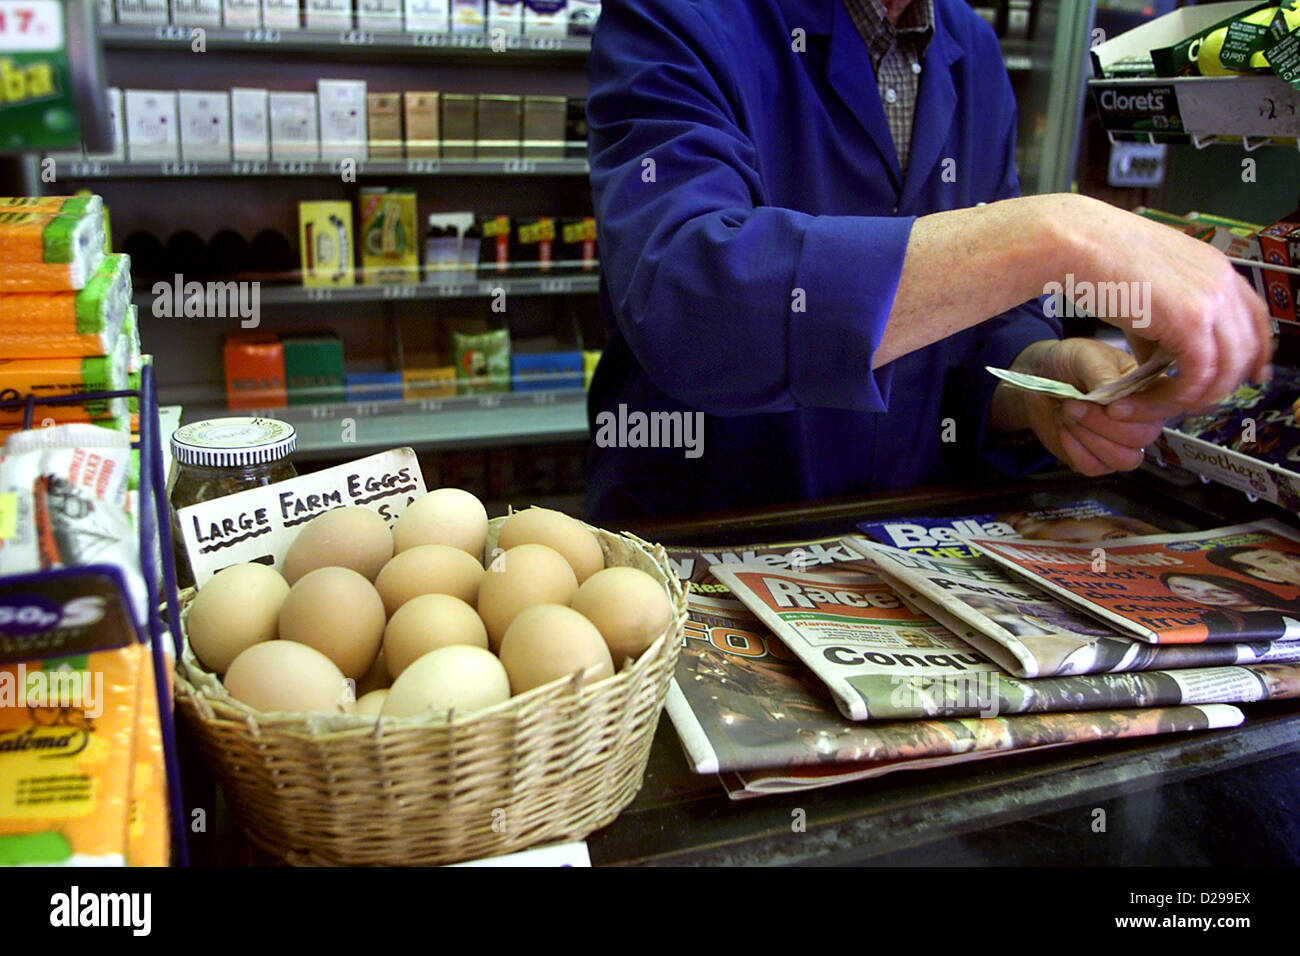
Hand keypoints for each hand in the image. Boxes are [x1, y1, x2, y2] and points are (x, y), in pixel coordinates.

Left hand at [995, 338, 1167, 476]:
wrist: (1037, 377)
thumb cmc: (1069, 361)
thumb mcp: (1085, 356)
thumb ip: (1102, 373)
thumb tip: (1114, 393)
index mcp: (1148, 388)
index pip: (1164, 408)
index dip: (1139, 412)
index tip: (1109, 406)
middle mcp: (1140, 418)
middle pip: (1143, 436)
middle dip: (1103, 424)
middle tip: (1072, 405)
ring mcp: (1120, 442)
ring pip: (1124, 459)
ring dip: (1090, 439)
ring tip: (1066, 414)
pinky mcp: (1096, 458)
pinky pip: (1095, 467)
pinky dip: (1075, 450)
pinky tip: (1063, 429)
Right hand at [1052, 194, 1271, 411]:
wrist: (1075, 242)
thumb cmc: (1094, 257)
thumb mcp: (1142, 291)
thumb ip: (1157, 327)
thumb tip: (1154, 359)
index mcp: (1214, 267)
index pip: (1255, 317)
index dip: (1254, 353)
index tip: (1246, 376)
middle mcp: (1222, 281)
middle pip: (1246, 350)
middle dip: (1220, 385)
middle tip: (1185, 403)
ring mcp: (1212, 300)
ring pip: (1224, 371)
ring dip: (1188, 399)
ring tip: (1149, 407)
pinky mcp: (1191, 322)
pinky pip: (1195, 378)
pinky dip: (1170, 399)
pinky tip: (1142, 401)